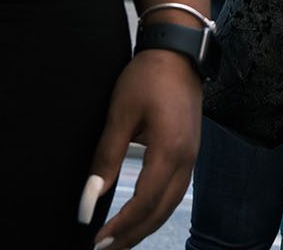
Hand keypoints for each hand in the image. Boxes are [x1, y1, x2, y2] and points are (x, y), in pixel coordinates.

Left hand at [81, 48, 202, 247]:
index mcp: (170, 150)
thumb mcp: (120, 114)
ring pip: (171, 204)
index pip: (145, 202)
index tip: (97, 240)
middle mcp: (187, 159)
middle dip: (133, 234)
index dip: (121, 225)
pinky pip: (175, 191)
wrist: (179, 52)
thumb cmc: (148, 77)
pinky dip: (157, 210)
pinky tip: (140, 215)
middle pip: (161, 211)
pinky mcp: (190, 152)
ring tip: (119, 240)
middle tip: (104, 249)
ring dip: (145, 225)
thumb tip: (90, 198)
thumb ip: (106, 158)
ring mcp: (192, 156)